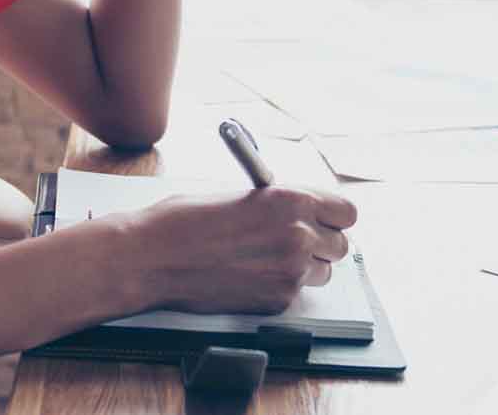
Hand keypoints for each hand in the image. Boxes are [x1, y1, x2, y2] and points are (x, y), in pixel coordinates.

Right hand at [116, 186, 356, 314]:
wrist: (151, 257)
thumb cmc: (183, 220)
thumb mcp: (239, 195)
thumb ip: (279, 203)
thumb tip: (300, 212)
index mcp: (291, 199)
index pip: (346, 212)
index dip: (333, 217)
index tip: (324, 219)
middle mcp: (298, 235)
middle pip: (340, 245)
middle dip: (321, 243)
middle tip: (294, 240)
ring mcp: (290, 272)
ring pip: (322, 272)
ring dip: (304, 267)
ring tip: (265, 258)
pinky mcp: (277, 301)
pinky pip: (295, 292)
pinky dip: (278, 286)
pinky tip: (247, 274)